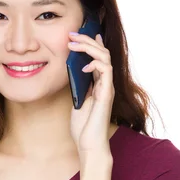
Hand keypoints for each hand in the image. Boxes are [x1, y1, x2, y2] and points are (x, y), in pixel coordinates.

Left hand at [68, 32, 114, 158]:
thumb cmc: (82, 127)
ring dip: (89, 47)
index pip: (98, 58)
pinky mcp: (106, 93)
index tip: (78, 35)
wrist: (89, 144)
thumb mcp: (76, 101)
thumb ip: (77, 86)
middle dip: (87, 41)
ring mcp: (107, 88)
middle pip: (102, 53)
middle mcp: (105, 84)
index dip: (91, 44)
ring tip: (74, 44)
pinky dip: (94, 64)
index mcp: (98, 85)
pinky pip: (105, 71)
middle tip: (72, 34)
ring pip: (105, 57)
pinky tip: (82, 67)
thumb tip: (72, 70)